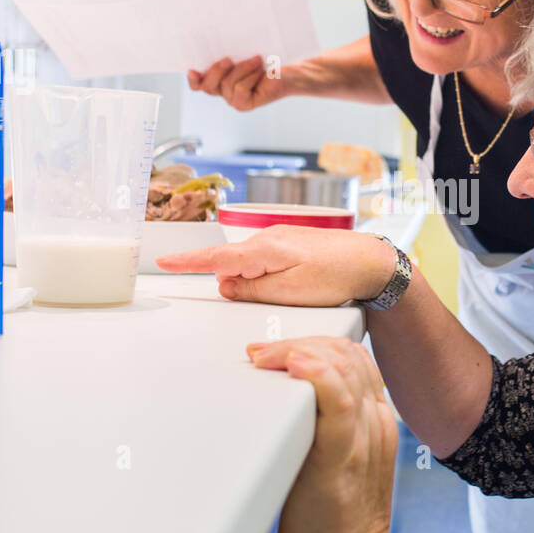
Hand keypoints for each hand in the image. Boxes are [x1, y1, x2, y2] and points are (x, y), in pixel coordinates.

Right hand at [156, 225, 397, 306]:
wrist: (371, 261)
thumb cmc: (337, 277)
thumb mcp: (290, 293)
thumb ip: (252, 290)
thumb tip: (224, 286)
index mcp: (264, 250)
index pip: (214, 258)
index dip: (186, 261)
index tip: (162, 260)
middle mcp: (268, 238)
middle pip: (233, 264)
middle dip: (238, 283)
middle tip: (278, 294)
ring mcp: (280, 239)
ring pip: (251, 264)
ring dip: (258, 281)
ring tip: (296, 289)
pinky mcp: (290, 244)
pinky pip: (266, 261)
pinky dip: (268, 275)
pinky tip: (294, 283)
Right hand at [187, 55, 288, 111]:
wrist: (289, 72)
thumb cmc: (266, 61)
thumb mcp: (243, 55)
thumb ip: (228, 56)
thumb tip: (214, 46)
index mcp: (219, 80)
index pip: (198, 85)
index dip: (193, 80)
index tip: (192, 69)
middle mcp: (224, 93)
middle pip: (207, 86)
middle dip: (216, 70)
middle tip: (228, 58)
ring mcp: (235, 101)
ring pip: (226, 85)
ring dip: (241, 69)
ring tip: (256, 60)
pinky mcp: (246, 105)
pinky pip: (240, 90)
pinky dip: (250, 77)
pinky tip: (260, 71)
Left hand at [248, 336, 397, 532]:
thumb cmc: (329, 520)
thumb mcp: (335, 457)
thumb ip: (324, 422)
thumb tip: (285, 393)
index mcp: (376, 419)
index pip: (355, 356)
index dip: (315, 340)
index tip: (278, 348)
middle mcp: (376, 422)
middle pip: (348, 353)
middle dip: (301, 340)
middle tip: (261, 351)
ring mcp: (364, 439)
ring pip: (345, 368)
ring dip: (299, 350)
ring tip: (264, 357)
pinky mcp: (343, 460)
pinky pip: (340, 405)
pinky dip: (318, 377)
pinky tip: (295, 366)